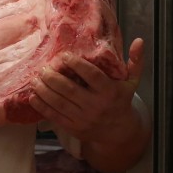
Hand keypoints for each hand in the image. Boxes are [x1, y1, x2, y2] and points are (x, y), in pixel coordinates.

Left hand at [29, 38, 147, 171]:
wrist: (118, 132)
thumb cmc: (122, 100)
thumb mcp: (132, 82)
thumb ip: (135, 61)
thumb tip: (139, 40)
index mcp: (110, 92)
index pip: (92, 76)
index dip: (77, 65)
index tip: (64, 55)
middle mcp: (96, 106)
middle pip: (70, 90)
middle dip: (53, 77)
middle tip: (43, 67)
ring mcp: (83, 119)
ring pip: (59, 103)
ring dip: (44, 90)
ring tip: (35, 78)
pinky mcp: (73, 127)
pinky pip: (54, 116)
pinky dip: (41, 106)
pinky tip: (33, 95)